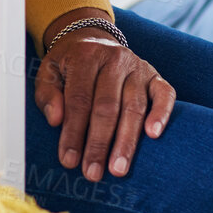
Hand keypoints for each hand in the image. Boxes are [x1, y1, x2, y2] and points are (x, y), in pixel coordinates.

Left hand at [34, 20, 175, 181]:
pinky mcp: (155, 76)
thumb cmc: (68, 65)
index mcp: (85, 56)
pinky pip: (165, 94)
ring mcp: (138, 67)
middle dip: (99, 143)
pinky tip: (154, 134)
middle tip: (93, 173)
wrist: (91, 39)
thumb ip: (48, 95)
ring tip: (118, 169)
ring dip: (127, 141)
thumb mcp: (49, 73)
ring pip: (134, 106)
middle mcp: (114, 59)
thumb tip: (56, 120)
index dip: (74, 132)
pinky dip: (162, 113)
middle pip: (107, 106)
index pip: (79, 99)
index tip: (69, 160)